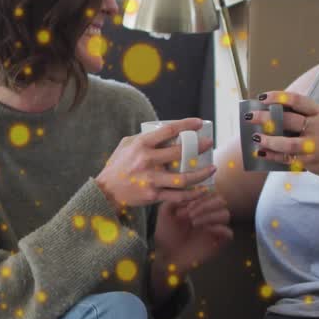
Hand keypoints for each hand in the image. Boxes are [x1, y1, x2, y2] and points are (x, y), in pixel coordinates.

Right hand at [96, 119, 215, 207]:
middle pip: (179, 152)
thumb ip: (144, 137)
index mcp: (141, 145)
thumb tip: (165, 131)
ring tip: (212, 168)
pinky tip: (202, 189)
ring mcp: (151, 179)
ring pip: (183, 178)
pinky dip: (193, 194)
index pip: (168, 130)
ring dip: (201, 173)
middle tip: (209, 144)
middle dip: (199, 147)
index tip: (199, 123)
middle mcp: (147, 161)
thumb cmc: (117, 166)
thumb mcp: (126, 145)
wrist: (106, 191)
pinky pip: (178, 196)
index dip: (186, 125)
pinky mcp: (153, 195)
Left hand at [154, 190, 233, 272]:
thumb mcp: (165, 212)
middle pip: (221, 201)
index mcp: (198, 207)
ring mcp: (214, 228)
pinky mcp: (218, 242)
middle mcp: (208, 215)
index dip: (201, 196)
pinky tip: (206, 230)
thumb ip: (178, 198)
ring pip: (225, 214)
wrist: (166, 256)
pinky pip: (229, 232)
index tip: (188, 206)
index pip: (210, 193)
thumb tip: (198, 191)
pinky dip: (220, 229)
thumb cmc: (165, 235)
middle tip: (190, 215)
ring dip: (210, 215)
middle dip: (205, 205)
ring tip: (194, 223)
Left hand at [245, 91, 318, 183]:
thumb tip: (276, 116)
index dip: (278, 97)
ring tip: (256, 136)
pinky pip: (287, 158)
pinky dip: (273, 155)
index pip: (297, 100)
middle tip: (250, 116)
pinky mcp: (311, 162)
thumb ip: (307, 118)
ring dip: (268, 139)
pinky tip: (261, 152)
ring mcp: (315, 146)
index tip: (262, 97)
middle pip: (287, 120)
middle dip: (265, 117)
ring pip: (286, 142)